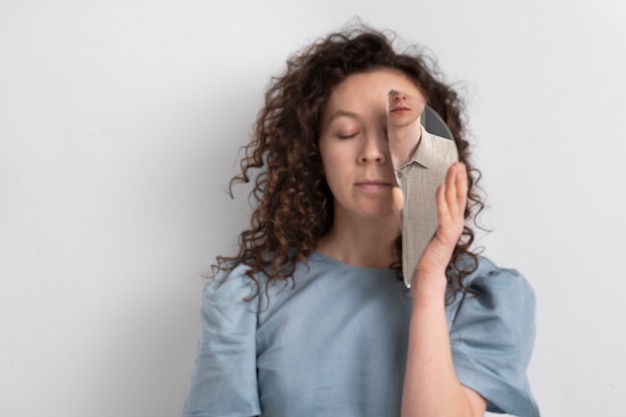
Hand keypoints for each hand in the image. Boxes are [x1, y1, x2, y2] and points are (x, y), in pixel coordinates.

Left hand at [412, 162, 467, 291]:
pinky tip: (440, 187)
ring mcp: (452, 228)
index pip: (457, 196)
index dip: (458, 180)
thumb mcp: (409, 223)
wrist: (426, 271)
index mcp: (451, 219)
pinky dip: (442, 200)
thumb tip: (395, 190)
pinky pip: (443, 214)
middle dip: (458, 177)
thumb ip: (403, 207)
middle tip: (458, 162)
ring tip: (452, 169)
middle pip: (459, 195)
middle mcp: (455, 222)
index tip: (457, 166)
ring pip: (453, 201)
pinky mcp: (445, 234)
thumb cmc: (420, 249)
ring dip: (453, 183)